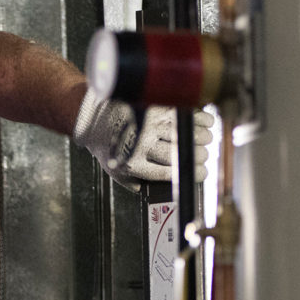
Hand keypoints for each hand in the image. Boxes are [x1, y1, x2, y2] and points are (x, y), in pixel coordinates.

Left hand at [72, 88, 213, 189]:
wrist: (93, 118)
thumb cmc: (107, 146)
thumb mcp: (113, 169)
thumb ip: (131, 182)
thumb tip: (149, 192)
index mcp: (134, 164)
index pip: (168, 173)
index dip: (190, 174)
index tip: (202, 174)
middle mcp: (142, 144)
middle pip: (178, 154)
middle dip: (197, 157)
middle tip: (204, 157)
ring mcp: (148, 125)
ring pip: (182, 134)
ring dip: (201, 138)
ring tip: (206, 141)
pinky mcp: (154, 108)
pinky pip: (182, 115)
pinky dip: (198, 119)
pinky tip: (206, 123)